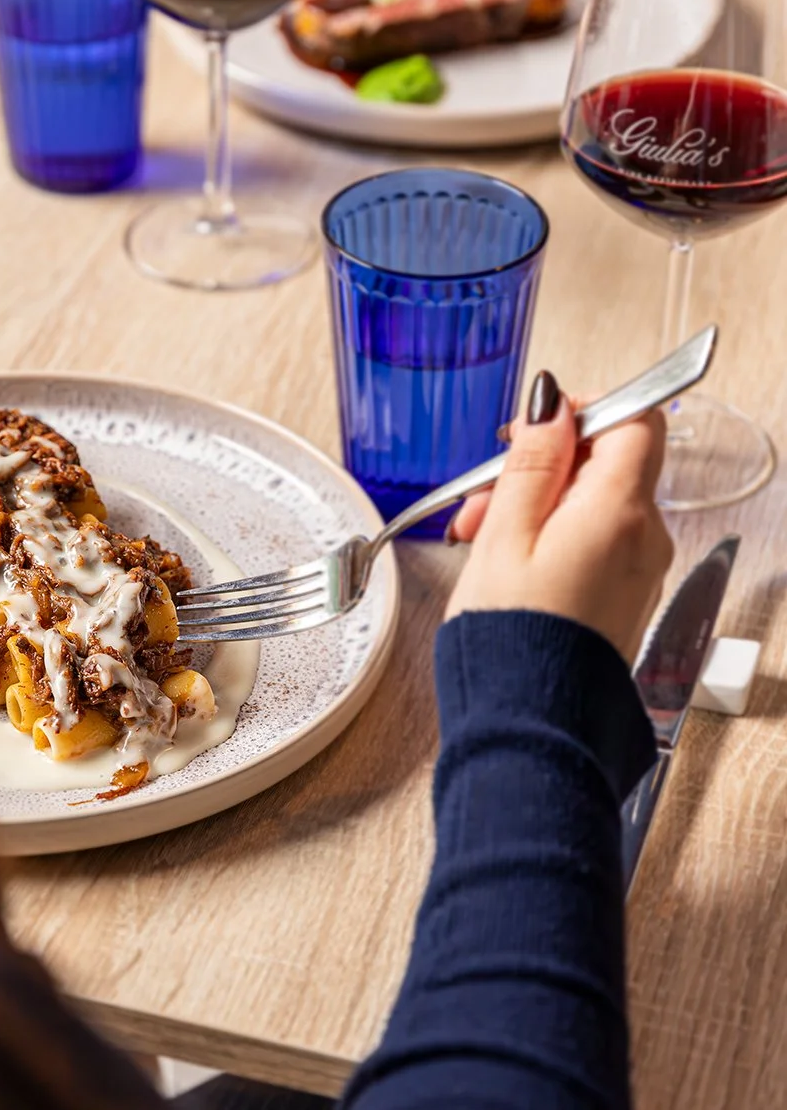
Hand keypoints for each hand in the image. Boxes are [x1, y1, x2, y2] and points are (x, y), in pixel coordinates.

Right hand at [444, 372, 672, 661]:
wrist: (528, 720)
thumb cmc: (514, 636)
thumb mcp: (506, 532)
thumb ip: (533, 461)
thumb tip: (551, 406)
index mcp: (620, 511)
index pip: (634, 420)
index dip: (583, 410)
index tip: (534, 425)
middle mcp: (645, 537)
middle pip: (609, 463)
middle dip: (544, 464)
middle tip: (486, 491)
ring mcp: (640, 570)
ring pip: (597, 502)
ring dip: (541, 503)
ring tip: (482, 534)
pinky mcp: (625, 595)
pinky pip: (598, 541)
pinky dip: (555, 536)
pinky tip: (509, 561)